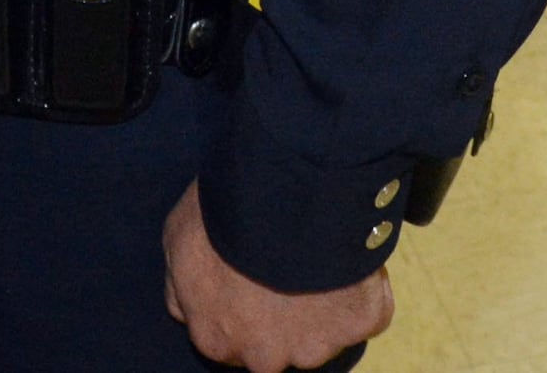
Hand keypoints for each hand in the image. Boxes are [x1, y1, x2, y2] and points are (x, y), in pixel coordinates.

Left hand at [162, 185, 390, 372]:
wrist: (283, 190)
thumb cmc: (224, 212)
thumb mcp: (178, 243)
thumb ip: (182, 289)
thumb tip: (186, 311)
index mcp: (218, 340)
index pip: (233, 343)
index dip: (247, 310)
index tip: (256, 280)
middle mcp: (266, 357)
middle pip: (279, 349)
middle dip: (285, 318)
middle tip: (289, 268)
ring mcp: (317, 345)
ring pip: (323, 336)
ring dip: (324, 305)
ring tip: (319, 256)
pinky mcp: (359, 323)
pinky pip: (368, 312)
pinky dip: (365, 289)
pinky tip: (347, 257)